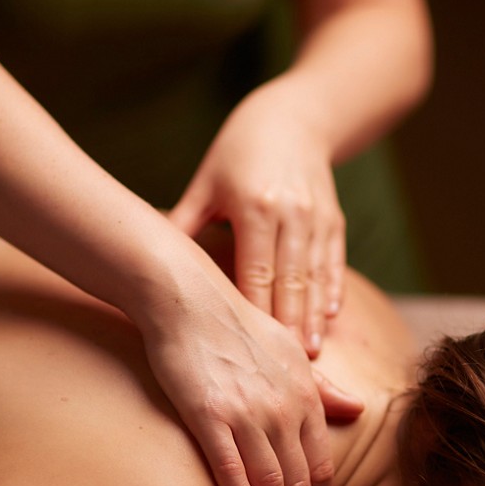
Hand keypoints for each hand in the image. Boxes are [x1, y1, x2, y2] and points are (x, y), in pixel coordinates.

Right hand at [141, 284, 362, 485]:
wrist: (188, 298)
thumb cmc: (238, 323)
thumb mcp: (290, 351)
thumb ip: (322, 387)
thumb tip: (356, 410)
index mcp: (304, 395)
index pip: (322, 465)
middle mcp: (282, 407)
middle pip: (301, 482)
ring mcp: (246, 412)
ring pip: (271, 483)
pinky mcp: (208, 413)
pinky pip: (230, 466)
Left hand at [170, 82, 344, 358]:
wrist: (294, 117)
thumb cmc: (238, 151)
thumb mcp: (206, 182)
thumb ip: (184, 222)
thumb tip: (149, 260)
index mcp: (253, 206)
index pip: (255, 271)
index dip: (255, 312)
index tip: (251, 349)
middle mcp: (289, 213)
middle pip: (289, 281)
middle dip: (290, 326)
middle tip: (288, 368)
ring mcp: (316, 216)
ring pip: (315, 277)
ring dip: (314, 317)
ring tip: (313, 354)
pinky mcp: (334, 219)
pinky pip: (335, 262)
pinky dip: (333, 290)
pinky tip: (331, 317)